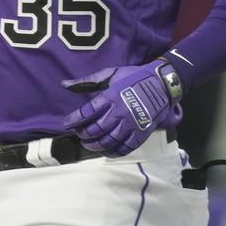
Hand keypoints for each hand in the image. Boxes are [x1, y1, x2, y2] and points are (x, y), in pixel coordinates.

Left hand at [62, 60, 182, 156]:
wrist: (161, 84)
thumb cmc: (134, 77)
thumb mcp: (111, 73)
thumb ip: (87, 81)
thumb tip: (64, 85)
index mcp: (110, 97)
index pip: (86, 113)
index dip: (73, 120)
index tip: (67, 123)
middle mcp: (119, 112)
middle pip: (95, 130)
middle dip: (83, 134)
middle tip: (79, 133)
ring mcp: (131, 125)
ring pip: (108, 141)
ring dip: (95, 145)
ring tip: (89, 144)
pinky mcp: (141, 134)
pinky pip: (124, 148)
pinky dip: (113, 152)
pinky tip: (106, 151)